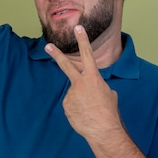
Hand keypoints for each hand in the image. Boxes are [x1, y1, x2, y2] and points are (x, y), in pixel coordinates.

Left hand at [44, 25, 122, 141]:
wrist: (102, 130)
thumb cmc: (109, 112)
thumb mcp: (109, 94)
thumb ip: (98, 86)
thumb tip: (92, 88)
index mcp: (93, 78)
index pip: (87, 54)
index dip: (83, 40)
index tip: (78, 28)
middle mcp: (80, 83)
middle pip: (66, 65)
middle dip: (56, 54)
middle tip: (48, 46)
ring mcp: (70, 93)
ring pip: (74, 94)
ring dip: (80, 101)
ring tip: (89, 110)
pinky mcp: (65, 104)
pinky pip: (71, 104)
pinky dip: (76, 109)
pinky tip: (83, 115)